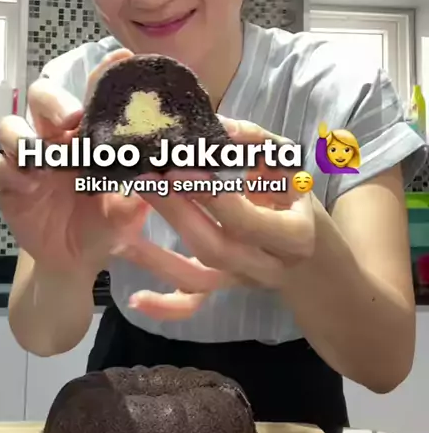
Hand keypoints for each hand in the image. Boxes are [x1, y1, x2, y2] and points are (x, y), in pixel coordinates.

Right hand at [0, 51, 223, 292]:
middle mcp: (56, 138)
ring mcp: (29, 160)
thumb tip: (178, 173)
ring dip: (22, 134)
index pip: (94, 93)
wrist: (78, 261)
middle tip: (72, 117)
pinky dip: (0, 167)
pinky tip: (18, 179)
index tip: (122, 58)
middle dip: (55, 102)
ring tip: (39, 157)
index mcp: (89, 134)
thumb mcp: (133, 210)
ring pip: (12, 126)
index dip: (105, 74)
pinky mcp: (8, 185)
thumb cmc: (106, 222)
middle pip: (44, 98)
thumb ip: (151, 191)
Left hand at [126, 117, 315, 319]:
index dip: (210, 196)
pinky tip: (135, 299)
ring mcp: (242, 282)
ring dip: (158, 256)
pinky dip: (165, 306)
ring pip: (200, 279)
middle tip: (144, 178)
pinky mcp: (224, 289)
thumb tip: (219, 127)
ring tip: (121, 225)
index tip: (179, 167)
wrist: (311, 254)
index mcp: (293, 235)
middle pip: (216, 248)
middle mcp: (268, 266)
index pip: (246, 220)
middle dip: (176, 213)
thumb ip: (257, 145)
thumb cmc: (294, 199)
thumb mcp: (288, 167)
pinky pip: (194, 304)